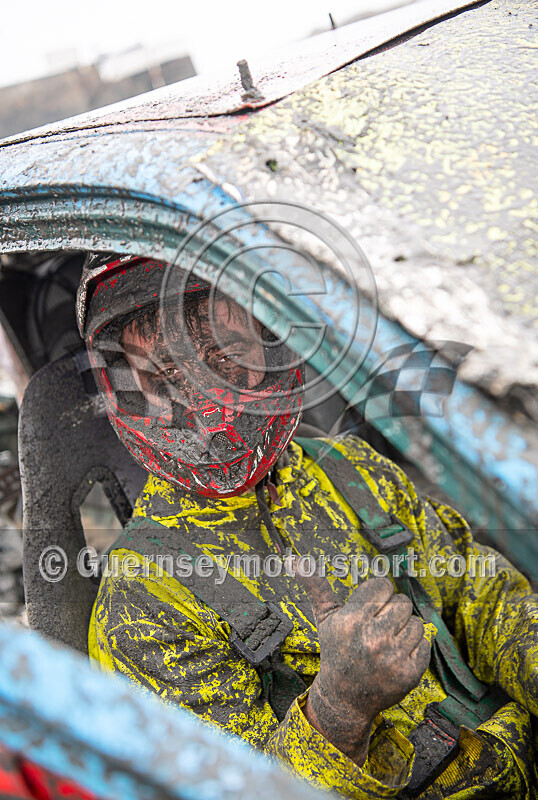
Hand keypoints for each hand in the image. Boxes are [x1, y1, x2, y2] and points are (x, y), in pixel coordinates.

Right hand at [296, 572, 430, 763]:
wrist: (345, 698)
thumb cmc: (336, 650)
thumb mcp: (325, 618)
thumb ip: (315, 586)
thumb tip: (292, 559)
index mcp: (351, 622)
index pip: (382, 585)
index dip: (376, 595)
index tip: (368, 609)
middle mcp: (372, 639)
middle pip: (401, 601)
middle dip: (390, 611)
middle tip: (376, 627)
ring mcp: (393, 658)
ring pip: (415, 621)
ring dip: (403, 629)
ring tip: (386, 641)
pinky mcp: (410, 673)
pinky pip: (424, 641)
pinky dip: (414, 646)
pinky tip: (396, 655)